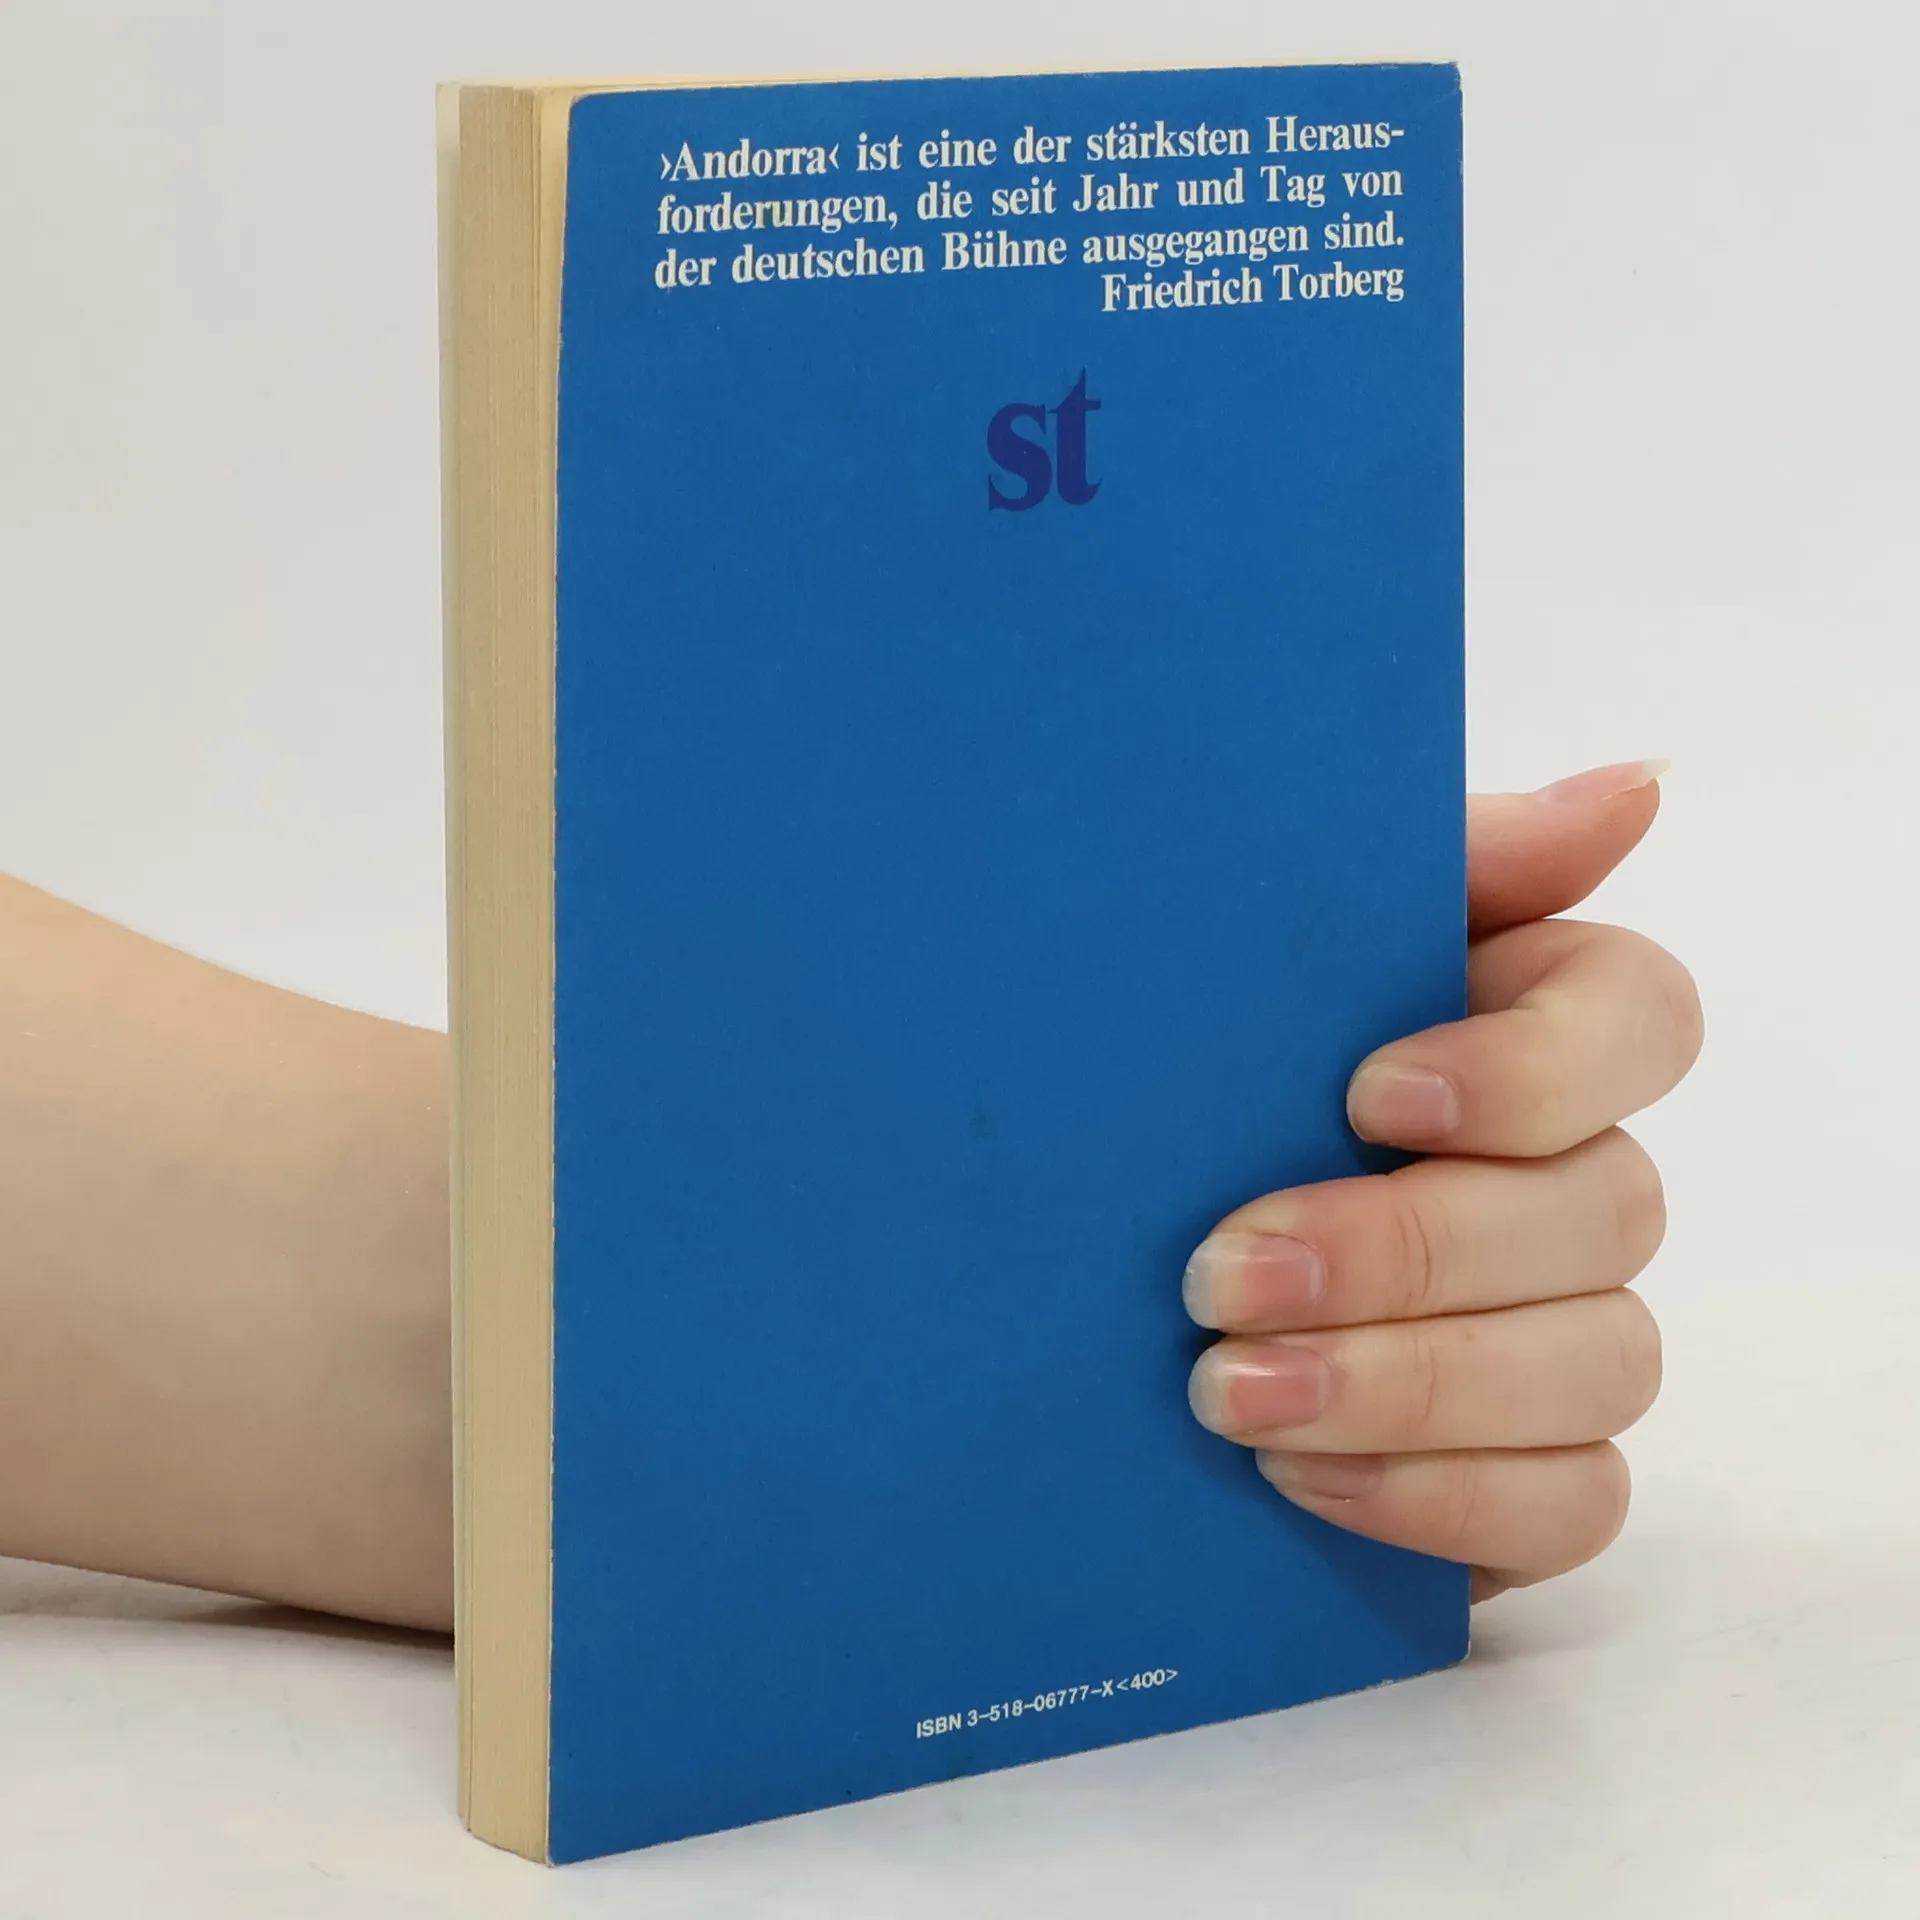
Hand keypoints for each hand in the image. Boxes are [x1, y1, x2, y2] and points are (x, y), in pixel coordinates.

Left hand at [1183, 762, 1701, 1600]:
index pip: (1639, 1014)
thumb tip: (1633, 787)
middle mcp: (1572, 1174)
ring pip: (1599, 1364)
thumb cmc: (1189, 1069)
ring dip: (1410, 1384)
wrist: (1073, 1266)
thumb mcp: (1263, 948)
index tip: (1365, 1092)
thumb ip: (1439, 863)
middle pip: (1608, 1208)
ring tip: (1226, 1394)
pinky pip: (1571, 1502)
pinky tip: (1295, 1479)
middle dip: (1409, 1250)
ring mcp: (1564, 1327)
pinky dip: (1437, 1496)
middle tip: (1220, 1275)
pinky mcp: (1528, 1466)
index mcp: (1523, 1027)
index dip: (1534, 1063)